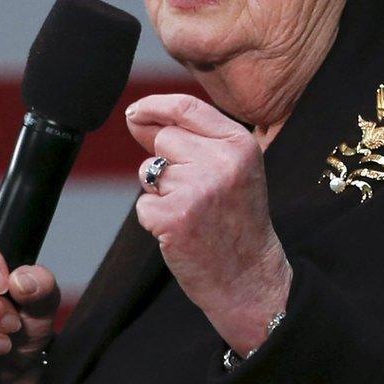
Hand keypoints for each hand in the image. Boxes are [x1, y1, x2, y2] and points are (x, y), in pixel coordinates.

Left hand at [125, 94, 291, 354]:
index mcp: (239, 144)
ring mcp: (198, 188)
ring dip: (161, 193)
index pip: (186, 106)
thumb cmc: (236, 223)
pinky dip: (154, 220)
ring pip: (150, 171)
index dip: (154, 106)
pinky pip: (143, 204)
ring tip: (193, 214)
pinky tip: (182, 232)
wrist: (249, 277)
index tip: (135, 112)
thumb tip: (138, 117)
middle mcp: (221, 161)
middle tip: (193, 195)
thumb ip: (190, 140)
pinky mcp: (174, 216)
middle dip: (166, 163)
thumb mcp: (228, 171)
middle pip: (164, 139)